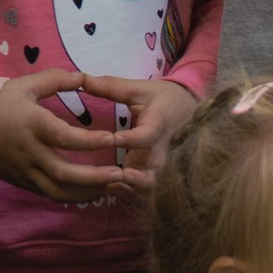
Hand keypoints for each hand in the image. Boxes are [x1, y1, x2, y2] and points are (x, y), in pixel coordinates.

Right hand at [0, 71, 124, 202]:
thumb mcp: (25, 86)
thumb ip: (56, 80)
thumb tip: (84, 76)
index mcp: (32, 124)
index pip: (65, 137)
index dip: (91, 141)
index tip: (113, 139)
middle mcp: (29, 151)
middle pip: (64, 173)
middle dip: (94, 177)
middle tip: (120, 175)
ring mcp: (25, 171)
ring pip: (58, 191)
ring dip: (88, 193)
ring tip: (113, 188)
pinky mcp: (24, 183)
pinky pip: (51, 194)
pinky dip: (73, 197)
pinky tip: (94, 193)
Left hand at [79, 74, 198, 195]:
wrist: (190, 110)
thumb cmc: (162, 99)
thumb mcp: (140, 89)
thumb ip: (111, 87)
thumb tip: (82, 79)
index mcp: (158, 124)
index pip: (147, 135)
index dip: (131, 139)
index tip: (113, 139)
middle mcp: (163, 150)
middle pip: (154, 171)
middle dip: (136, 178)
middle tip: (118, 176)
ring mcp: (164, 165)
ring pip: (151, 185)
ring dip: (133, 189)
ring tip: (113, 187)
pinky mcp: (160, 174)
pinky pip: (148, 190)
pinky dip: (133, 193)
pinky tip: (114, 190)